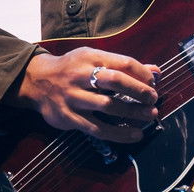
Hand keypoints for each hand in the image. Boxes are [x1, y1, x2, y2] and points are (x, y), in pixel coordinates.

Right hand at [7, 46, 159, 142]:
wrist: (36, 81)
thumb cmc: (73, 68)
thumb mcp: (95, 58)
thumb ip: (124, 65)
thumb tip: (156, 72)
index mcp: (91, 58)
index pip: (123, 63)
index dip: (142, 74)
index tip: (153, 82)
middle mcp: (80, 76)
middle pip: (115, 81)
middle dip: (139, 91)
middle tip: (153, 99)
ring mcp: (73, 98)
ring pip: (107, 106)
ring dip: (132, 112)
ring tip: (149, 116)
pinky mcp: (68, 118)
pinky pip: (97, 128)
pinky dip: (118, 133)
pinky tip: (134, 135)